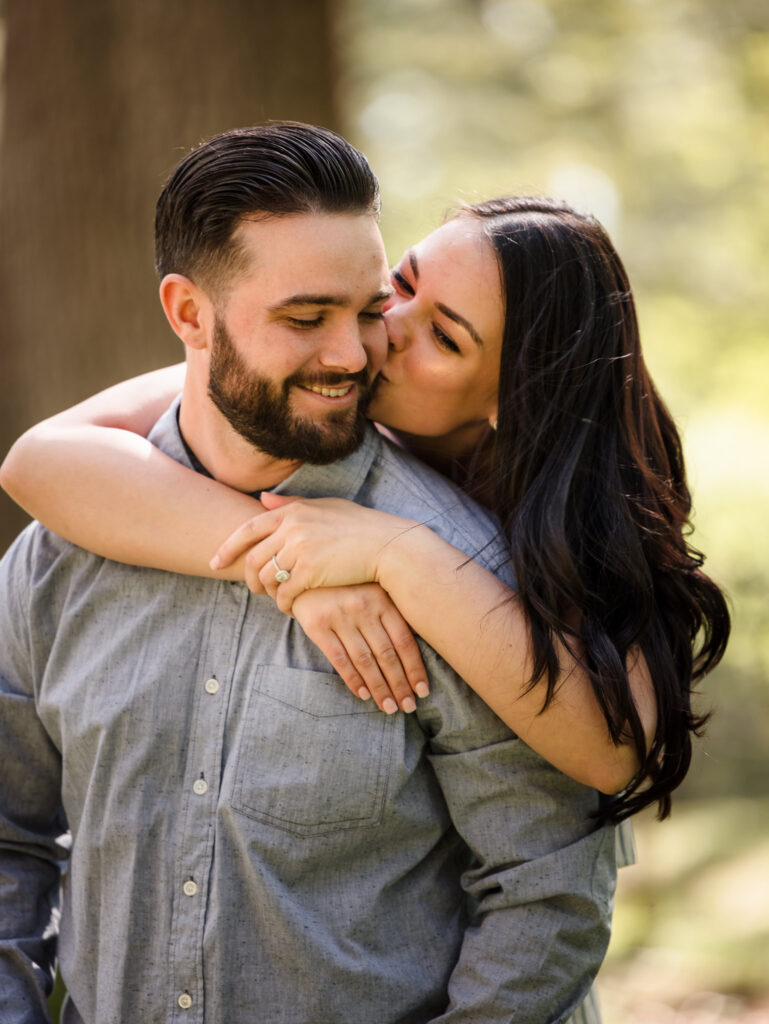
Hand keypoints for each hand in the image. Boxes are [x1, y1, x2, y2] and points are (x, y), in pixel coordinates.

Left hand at [210, 493, 421, 612]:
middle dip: (248, 579)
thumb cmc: (360, 527)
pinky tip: (291, 607)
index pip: (248, 529)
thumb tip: (262, 499)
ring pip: (266, 578)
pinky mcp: (310, 573)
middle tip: (254, 590)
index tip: (215, 561)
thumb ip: (292, 503)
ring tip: (277, 598)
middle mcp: (291, 528)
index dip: (228, 547)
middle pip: (252, 558)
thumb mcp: (325, 507)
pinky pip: (284, 593)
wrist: (387, 546)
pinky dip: (284, 604)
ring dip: (267, 593)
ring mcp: (300, 550)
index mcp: (292, 511)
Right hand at [292, 585, 429, 712]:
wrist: (303, 571)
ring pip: (365, 660)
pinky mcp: (318, 625)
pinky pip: (339, 659)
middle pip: (387, 654)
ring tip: (389, 708)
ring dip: (379, 688)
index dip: (414, 669)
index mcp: (383, 599)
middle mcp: (364, 607)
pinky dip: (353, 680)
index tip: (422, 691)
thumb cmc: (345, 585)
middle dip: (399, 684)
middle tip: (408, 707)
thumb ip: (390, 614)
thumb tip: (415, 650)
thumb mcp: (371, 591)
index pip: (404, 641)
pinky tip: (364, 695)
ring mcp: (340, 615)